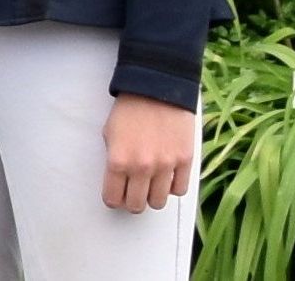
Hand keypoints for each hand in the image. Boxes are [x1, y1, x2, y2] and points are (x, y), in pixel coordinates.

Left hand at [103, 93, 195, 211]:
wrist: (157, 89)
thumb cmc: (129, 109)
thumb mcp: (110, 134)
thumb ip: (114, 160)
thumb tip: (118, 182)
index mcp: (118, 160)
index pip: (113, 198)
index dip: (113, 198)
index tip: (115, 195)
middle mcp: (141, 167)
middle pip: (136, 205)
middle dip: (131, 201)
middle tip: (132, 192)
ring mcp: (165, 166)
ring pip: (158, 202)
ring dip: (152, 196)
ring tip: (149, 185)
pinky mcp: (185, 161)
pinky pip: (179, 190)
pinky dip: (172, 187)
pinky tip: (166, 177)